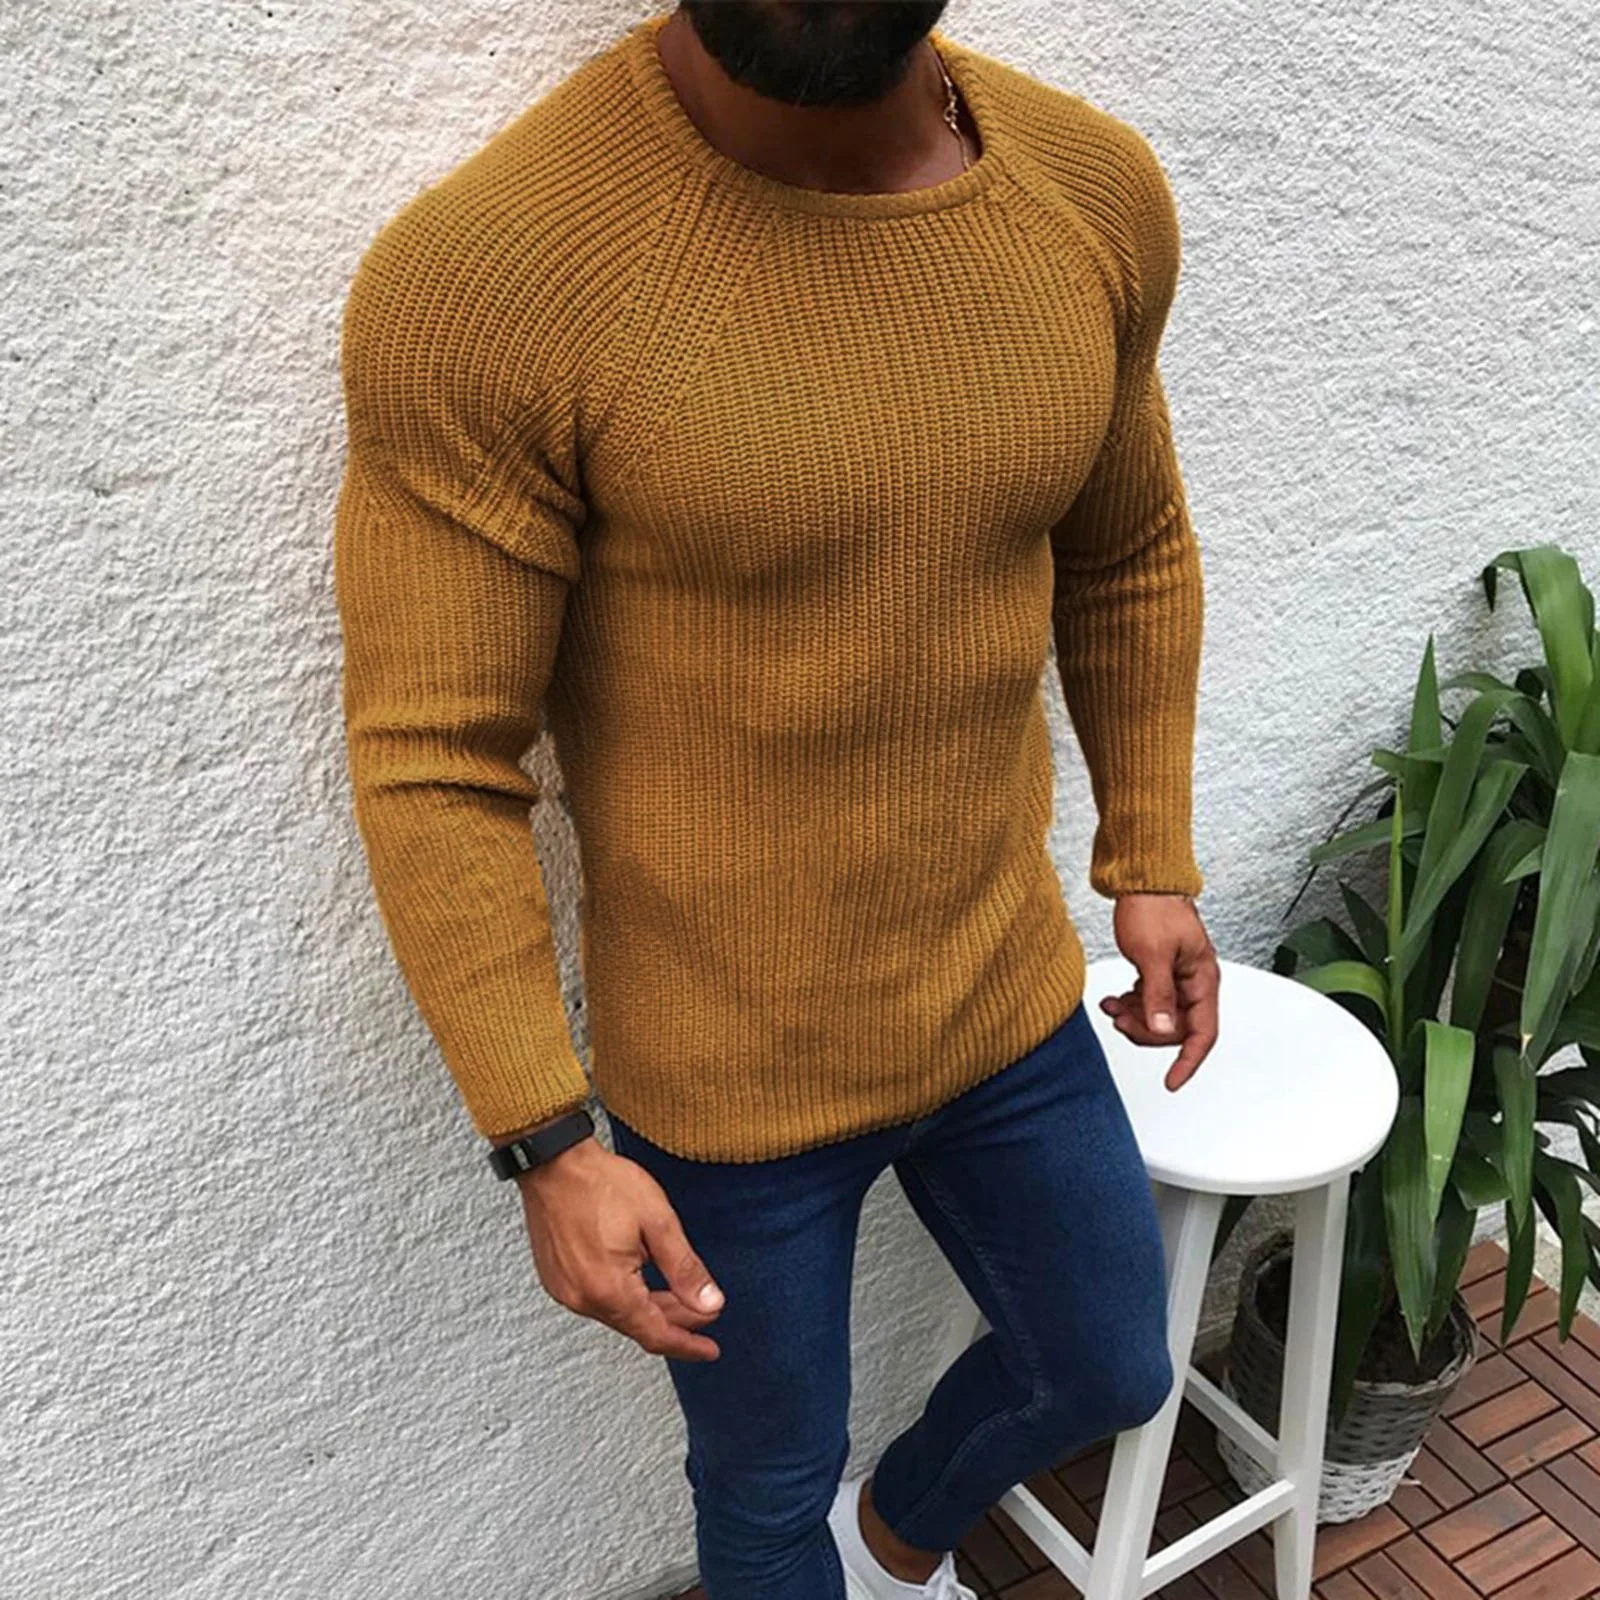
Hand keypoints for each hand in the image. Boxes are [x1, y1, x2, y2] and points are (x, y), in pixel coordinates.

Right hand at [514, 1135, 724, 1360]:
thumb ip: (685, 1269)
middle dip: (674, 1321)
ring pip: (618, 1314)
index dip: (687, 1344)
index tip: (710, 1349)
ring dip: (649, 1308)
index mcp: (609, 1289)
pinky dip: (624, 1297)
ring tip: (678, 1294)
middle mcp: (582, 1298)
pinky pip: (597, 1300)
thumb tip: (710, 1303)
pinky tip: (641, 1282)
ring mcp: (565, 1290)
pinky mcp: (556, 1278)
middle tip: (704, 1309)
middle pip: (637, 1325)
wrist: (553, 1162)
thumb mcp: (657, 1221)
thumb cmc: (601, 1183)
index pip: (656, 1334)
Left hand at [1101, 892, 1219, 1091]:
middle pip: (1177, 1029)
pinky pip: (1150, 1002)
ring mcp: (1178, 978)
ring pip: (1160, 1018)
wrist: (1142, 880)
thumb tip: (1162, 1029)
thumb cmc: (1152, 908)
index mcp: (1203, 979)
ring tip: (1111, 1008)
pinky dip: (1131, 1005)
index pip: (1203, 1033)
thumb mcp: (1152, 955)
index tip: (1171, 1082)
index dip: (1188, 1061)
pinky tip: (1114, 1000)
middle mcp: (1195, 982)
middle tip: (1120, 1021)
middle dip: (1147, 1032)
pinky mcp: (1161, 972)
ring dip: (1134, 1019)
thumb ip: (1158, 995)